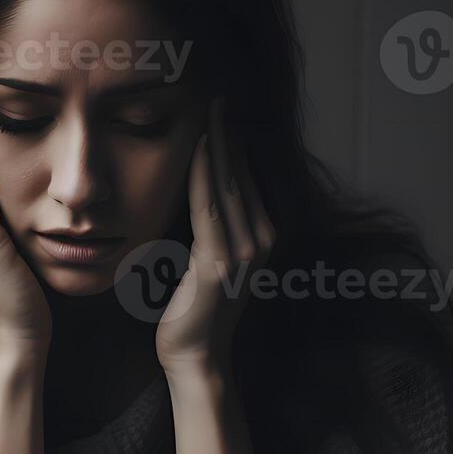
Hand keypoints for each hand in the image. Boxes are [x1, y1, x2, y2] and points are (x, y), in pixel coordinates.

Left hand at [155, 99, 275, 378]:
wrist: (196, 357)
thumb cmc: (191, 309)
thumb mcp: (204, 258)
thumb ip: (208, 228)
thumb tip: (193, 191)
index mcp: (262, 238)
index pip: (246, 180)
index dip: (234, 144)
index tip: (220, 111)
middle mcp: (261, 241)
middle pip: (242, 175)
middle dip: (228, 135)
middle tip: (216, 97)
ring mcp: (245, 252)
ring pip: (229, 185)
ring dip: (219, 144)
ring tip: (211, 110)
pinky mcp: (220, 263)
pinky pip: (210, 207)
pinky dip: (205, 173)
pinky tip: (201, 147)